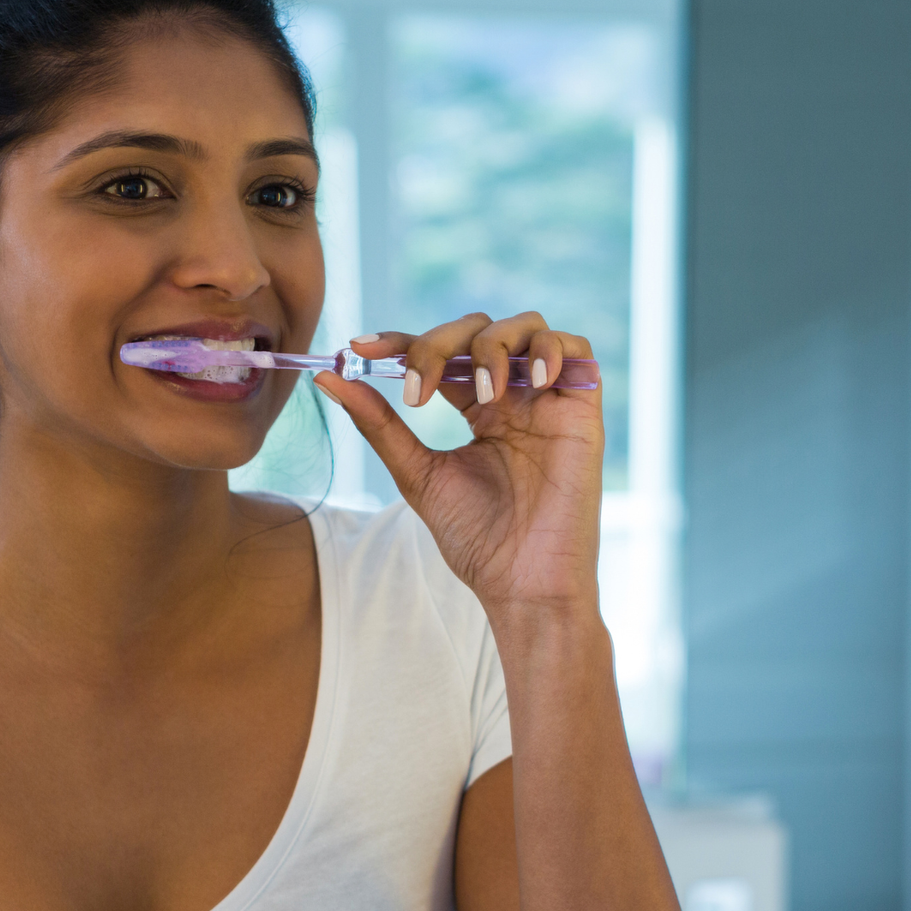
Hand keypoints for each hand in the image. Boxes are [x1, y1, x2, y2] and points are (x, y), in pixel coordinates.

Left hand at [313, 311, 602, 612]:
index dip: (402, 342)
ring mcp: (548, 401)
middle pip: (477, 330)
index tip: (359, 348)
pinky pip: (577, 349)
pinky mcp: (582, 410)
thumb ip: (380, 425)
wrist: (523, 584)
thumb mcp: (418, 475)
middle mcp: (514, 397)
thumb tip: (328, 377)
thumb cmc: (477, 540)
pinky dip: (549, 349)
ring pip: (527, 326)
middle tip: (418, 390)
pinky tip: (528, 382)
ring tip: (481, 392)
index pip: (439, 353)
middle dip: (440, 344)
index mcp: (477, 409)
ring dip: (493, 346)